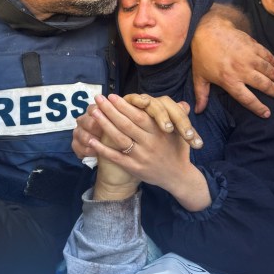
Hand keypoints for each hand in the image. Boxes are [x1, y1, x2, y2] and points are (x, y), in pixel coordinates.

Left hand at [86, 94, 211, 211]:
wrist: (178, 177)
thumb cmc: (177, 150)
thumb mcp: (182, 132)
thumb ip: (178, 116)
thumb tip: (182, 102)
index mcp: (159, 131)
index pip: (139, 115)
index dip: (124, 105)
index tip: (112, 96)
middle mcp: (150, 143)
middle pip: (126, 124)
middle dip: (110, 110)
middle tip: (98, 99)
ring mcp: (141, 156)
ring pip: (119, 138)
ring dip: (104, 124)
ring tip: (93, 113)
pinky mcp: (134, 168)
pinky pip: (116, 157)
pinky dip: (103, 149)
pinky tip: (91, 140)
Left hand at [191, 5, 273, 117]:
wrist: (209, 30)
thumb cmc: (202, 54)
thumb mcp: (199, 76)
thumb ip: (201, 95)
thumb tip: (198, 111)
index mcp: (229, 80)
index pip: (248, 99)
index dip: (259, 108)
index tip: (267, 113)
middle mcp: (242, 70)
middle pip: (264, 85)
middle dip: (273, 92)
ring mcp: (249, 57)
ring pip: (269, 71)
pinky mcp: (254, 46)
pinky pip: (268, 56)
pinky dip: (273, 62)